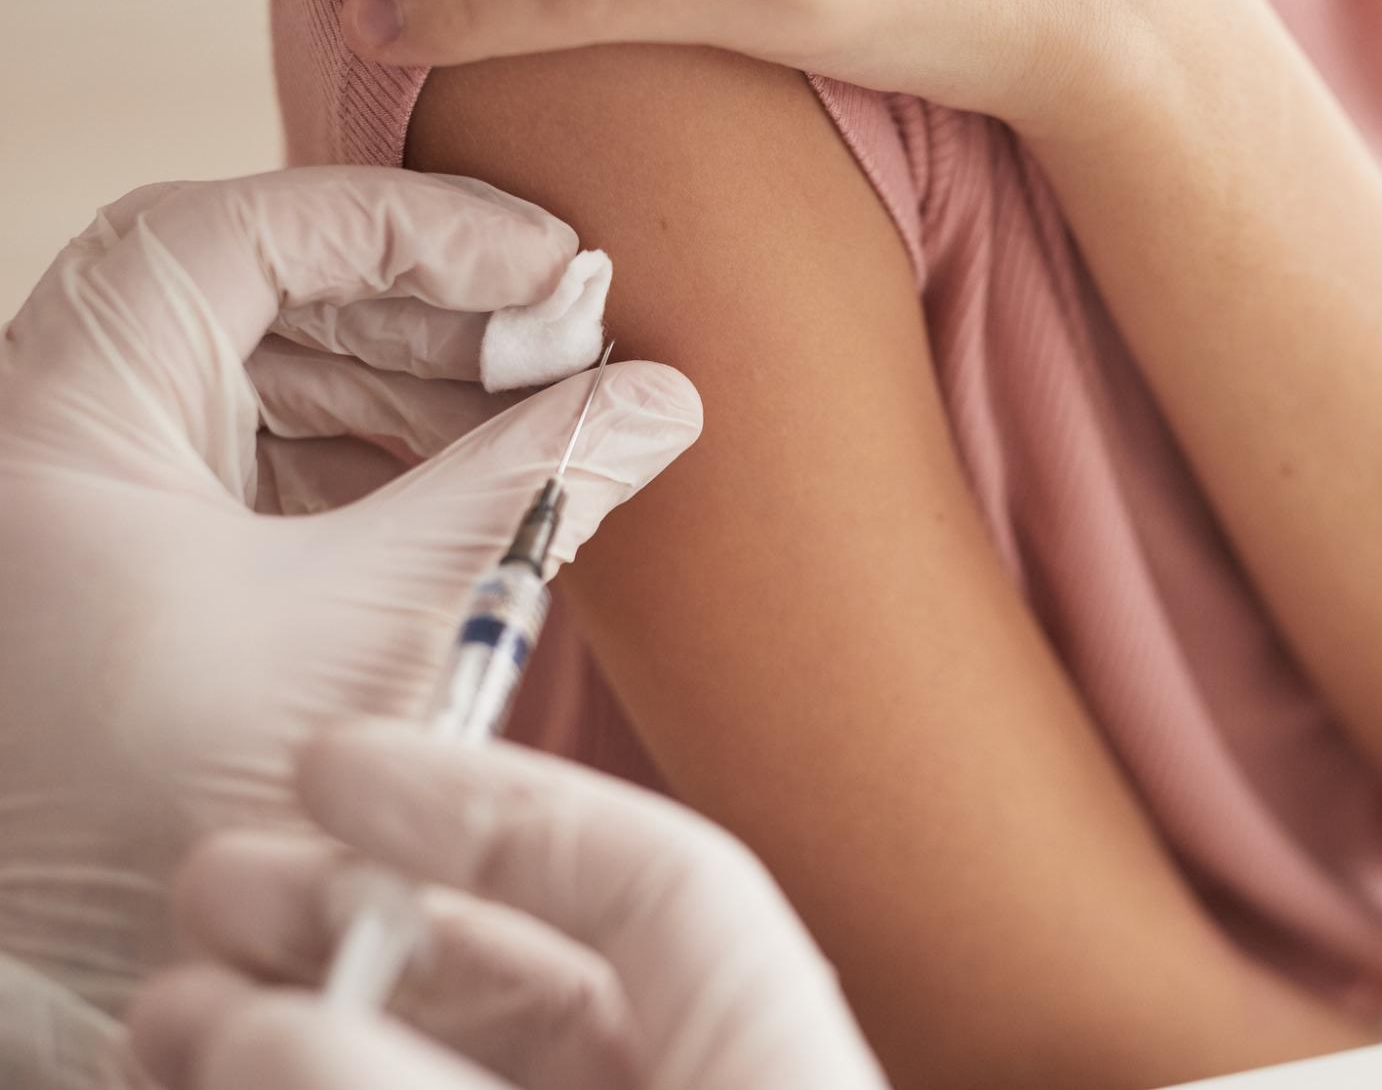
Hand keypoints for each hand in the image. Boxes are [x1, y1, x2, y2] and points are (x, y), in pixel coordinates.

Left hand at [0, 169, 701, 1043]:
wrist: (104, 975)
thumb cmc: (184, 815)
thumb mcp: (384, 625)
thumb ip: (530, 489)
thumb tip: (660, 401)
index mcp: (58, 427)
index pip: (228, 236)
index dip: (402, 226)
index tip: (544, 260)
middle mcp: (50, 441)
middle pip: (250, 293)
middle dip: (426, 310)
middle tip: (568, 337)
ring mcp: (89, 499)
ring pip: (258, 372)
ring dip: (411, 381)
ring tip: (542, 410)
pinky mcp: (135, 557)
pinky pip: (257, 455)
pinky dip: (371, 455)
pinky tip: (473, 476)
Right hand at [127, 721, 887, 1089]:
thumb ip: (431, 1088)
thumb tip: (266, 1027)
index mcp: (775, 1047)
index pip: (660, 875)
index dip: (498, 800)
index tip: (338, 761)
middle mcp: (704, 1076)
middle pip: (535, 968)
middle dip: (361, 919)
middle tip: (218, 885)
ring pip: (464, 1057)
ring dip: (315, 1021)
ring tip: (169, 1013)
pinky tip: (222, 1077)